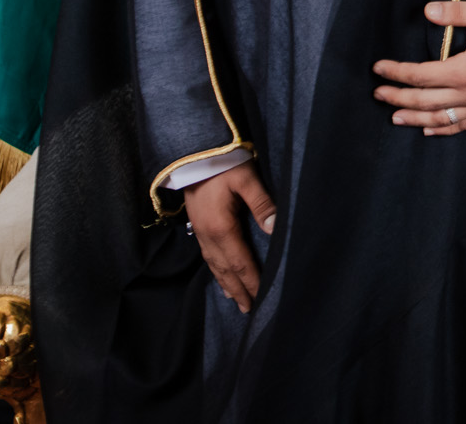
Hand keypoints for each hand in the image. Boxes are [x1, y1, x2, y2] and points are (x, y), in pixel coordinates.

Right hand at [183, 163, 276, 313]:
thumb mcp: (246, 178)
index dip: (252, 281)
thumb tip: (273, 229)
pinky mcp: (198, 227)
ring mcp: (200, 233)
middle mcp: (208, 236)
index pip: (241, 262)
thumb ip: (261, 203)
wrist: (191, 155)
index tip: (263, 297)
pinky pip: (208, 256)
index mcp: (221, 228)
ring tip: (236, 301)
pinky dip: (216, 271)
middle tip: (250, 309)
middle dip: (239, 290)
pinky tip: (220, 276)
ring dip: (226, 284)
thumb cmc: (221, 164)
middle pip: (226, 270)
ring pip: (215, 266)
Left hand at [372, 0, 465, 134]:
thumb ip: (456, 13)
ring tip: (394, 116)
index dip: (397, 73)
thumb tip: (427, 11)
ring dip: (414, 118)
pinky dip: (442, 130)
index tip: (379, 68)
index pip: (422, 75)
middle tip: (378, 93)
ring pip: (441, 118)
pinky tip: (427, 129)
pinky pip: (462, 125)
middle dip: (398, 97)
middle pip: (426, 101)